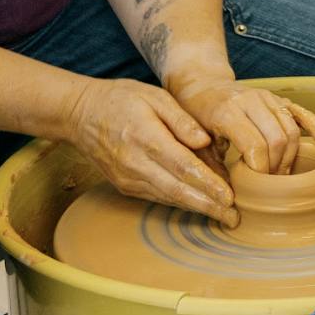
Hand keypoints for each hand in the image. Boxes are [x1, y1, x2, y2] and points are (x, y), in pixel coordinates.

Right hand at [60, 77, 236, 224]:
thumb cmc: (121, 99)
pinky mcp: (125, 186)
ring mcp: (128, 178)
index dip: (208, 183)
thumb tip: (205, 140)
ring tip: (223, 215)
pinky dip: (180, 202)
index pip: (183, 166)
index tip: (230, 196)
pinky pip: (157, 196)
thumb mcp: (154, 96)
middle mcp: (135, 163)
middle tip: (234, 218)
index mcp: (146, 137)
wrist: (80, 115)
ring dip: (197, 208)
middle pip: (178, 190)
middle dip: (208, 206)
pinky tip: (199, 205)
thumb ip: (181, 119)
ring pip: (168, 198)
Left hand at [176, 79, 314, 179]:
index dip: (261, 171)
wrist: (201, 84)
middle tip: (270, 186)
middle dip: (277, 167)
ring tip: (281, 175)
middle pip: (278, 139)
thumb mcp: (193, 143)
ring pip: (291, 129)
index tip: (258, 187)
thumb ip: (210, 169)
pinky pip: (302, 113)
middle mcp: (250, 100)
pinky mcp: (277, 98)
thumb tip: (227, 199)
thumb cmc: (194, 117)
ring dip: (291, 157)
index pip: (255, 146)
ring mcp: (266, 97)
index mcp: (227, 111)